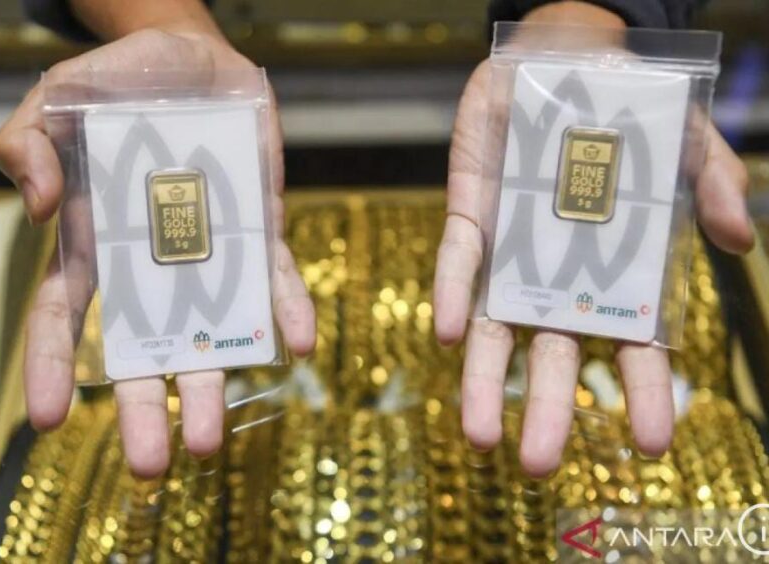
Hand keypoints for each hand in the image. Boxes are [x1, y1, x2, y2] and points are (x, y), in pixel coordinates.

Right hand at [0, 29, 315, 476]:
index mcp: (98, 241)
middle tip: (149, 468)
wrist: (195, 58)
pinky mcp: (262, 228)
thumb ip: (30, 145)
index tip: (49, 420)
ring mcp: (214, 251)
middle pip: (148, 346)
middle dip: (146, 406)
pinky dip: (289, 309)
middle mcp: (158, 261)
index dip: (54, 366)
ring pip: (215, 327)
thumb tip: (40, 211)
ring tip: (212, 439)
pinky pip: (278, 277)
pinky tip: (299, 345)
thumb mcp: (57, 99)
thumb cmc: (119, 83)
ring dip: (217, 379)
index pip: (67, 315)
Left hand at [434, 3, 752, 476]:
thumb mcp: (682, 138)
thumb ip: (712, 182)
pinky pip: (461, 264)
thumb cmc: (625, 107)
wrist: (558, 59)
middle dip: (549, 412)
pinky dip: (457, 296)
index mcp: (616, 271)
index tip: (652, 445)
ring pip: (497, 330)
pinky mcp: (472, 219)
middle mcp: (559, 277)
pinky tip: (454, 335)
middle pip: (555, 357)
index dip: (644, 394)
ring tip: (480, 440)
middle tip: (539, 468)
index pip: (635, 345)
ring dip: (486, 383)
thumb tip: (740, 242)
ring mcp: (511, 254)